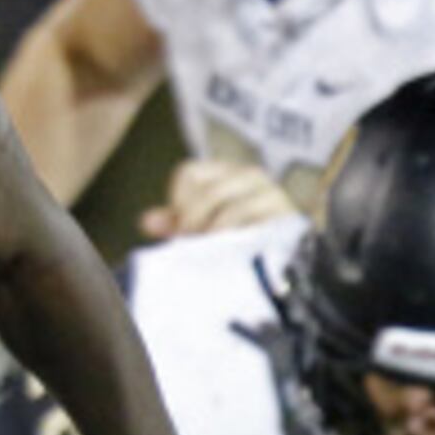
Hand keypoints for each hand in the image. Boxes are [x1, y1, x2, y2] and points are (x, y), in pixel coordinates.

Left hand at [140, 159, 299, 241]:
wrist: (288, 261)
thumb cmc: (239, 241)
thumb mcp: (202, 230)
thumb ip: (175, 223)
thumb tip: (147, 221)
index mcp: (225, 172)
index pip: (187, 173)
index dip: (178, 203)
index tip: (185, 229)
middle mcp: (250, 176)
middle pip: (207, 194)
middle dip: (194, 225)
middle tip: (195, 247)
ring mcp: (271, 193)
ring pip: (230, 212)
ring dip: (215, 238)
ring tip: (214, 253)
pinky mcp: (286, 217)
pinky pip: (255, 228)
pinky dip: (239, 244)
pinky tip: (234, 254)